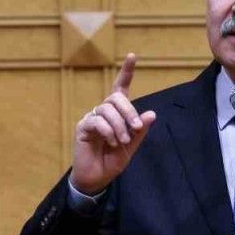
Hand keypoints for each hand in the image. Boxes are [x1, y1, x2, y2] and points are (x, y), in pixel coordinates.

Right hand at [71, 53, 156, 193]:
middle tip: (135, 128)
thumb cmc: (112, 161)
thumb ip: (139, 131)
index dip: (126, 72)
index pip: (120, 88)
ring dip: (119, 125)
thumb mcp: (131, 147)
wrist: (97, 179)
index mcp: (117, 114)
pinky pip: (96, 121)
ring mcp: (92, 118)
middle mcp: (103, 112)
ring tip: (121, 141)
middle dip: (128, 111)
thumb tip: (151, 114)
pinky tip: (112, 142)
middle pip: (115, 98)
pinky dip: (108, 131)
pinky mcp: (83, 127)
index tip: (133, 56)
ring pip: (107, 109)